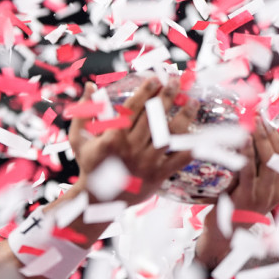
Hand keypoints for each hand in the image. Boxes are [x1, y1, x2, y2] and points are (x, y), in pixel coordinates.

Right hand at [69, 76, 198, 205]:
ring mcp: (145, 163)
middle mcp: (130, 149)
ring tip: (192, 101)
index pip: (132, 109)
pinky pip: (178, 160)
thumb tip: (89, 86)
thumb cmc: (89, 164)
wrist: (98, 200)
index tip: (155, 79)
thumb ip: (84, 112)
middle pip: (153, 118)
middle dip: (166, 96)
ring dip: (183, 117)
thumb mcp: (79, 138)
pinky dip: (190, 148)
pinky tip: (199, 134)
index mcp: (112, 138)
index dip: (145, 92)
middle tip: (177, 81)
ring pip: (168, 136)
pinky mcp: (157, 176)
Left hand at [229, 118, 278, 214]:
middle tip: (259, 116)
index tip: (267, 120)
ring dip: (260, 138)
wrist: (224, 235)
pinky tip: (243, 140)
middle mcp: (276, 190)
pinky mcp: (247, 197)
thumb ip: (253, 170)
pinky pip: (249, 170)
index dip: (276, 136)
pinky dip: (247, 152)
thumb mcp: (249, 187)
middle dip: (269, 132)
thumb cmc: (233, 207)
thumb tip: (248, 140)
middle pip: (278, 155)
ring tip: (253, 123)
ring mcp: (263, 194)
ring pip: (268, 160)